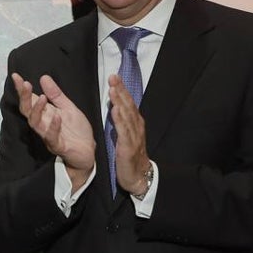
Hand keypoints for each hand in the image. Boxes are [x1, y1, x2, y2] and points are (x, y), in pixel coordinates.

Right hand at [14, 73, 95, 187]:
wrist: (88, 151)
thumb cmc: (76, 131)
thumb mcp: (69, 108)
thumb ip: (56, 94)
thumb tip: (43, 77)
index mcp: (45, 114)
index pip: (30, 100)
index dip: (22, 89)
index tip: (16, 76)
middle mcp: (43, 124)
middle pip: (27, 111)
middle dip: (25, 98)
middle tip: (26, 84)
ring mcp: (49, 135)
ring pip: (35, 124)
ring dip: (37, 111)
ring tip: (42, 98)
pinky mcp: (58, 146)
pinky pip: (52, 137)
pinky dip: (54, 127)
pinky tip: (57, 117)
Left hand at [108, 75, 150, 193]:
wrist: (139, 177)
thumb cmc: (130, 157)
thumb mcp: (125, 136)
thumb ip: (121, 123)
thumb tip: (115, 107)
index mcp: (134, 124)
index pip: (127, 103)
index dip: (121, 90)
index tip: (114, 77)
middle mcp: (136, 127)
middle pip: (128, 105)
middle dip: (120, 89)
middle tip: (113, 76)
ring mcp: (133, 136)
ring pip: (126, 115)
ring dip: (120, 100)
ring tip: (113, 88)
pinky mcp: (128, 146)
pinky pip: (124, 131)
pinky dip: (120, 119)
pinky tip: (115, 110)